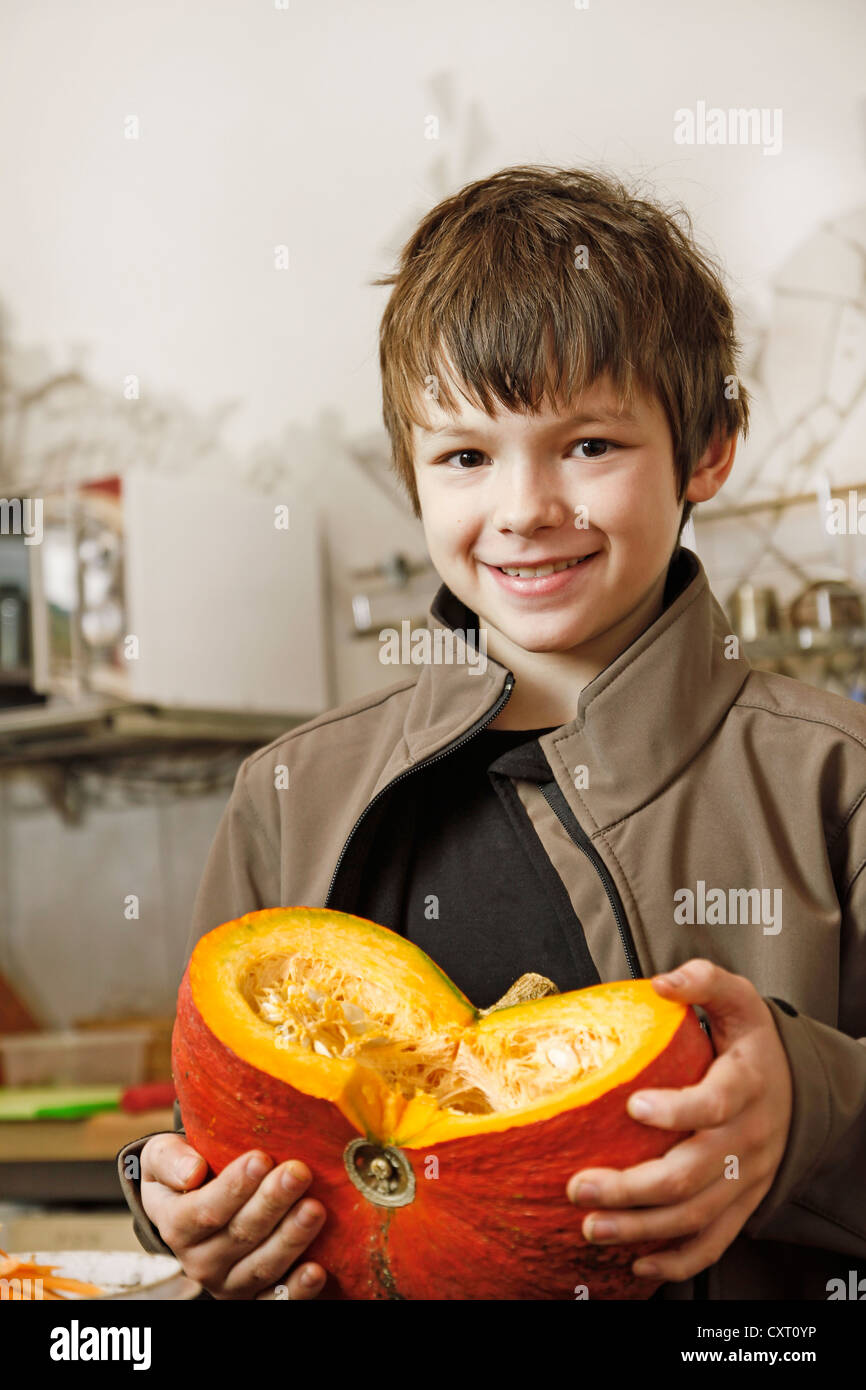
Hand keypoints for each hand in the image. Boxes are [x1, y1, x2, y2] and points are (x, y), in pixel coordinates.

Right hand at [139, 1133, 327, 1298]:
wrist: (191, 1207)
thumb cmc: (184, 1174)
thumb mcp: (162, 1157)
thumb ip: (170, 1159)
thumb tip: (192, 1171)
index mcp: (175, 1225)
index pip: (204, 1211)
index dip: (233, 1187)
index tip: (260, 1158)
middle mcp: (199, 1262)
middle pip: (239, 1236)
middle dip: (271, 1204)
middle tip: (297, 1173)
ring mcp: (227, 1283)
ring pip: (261, 1267)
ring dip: (290, 1239)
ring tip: (314, 1208)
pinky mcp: (253, 1298)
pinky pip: (274, 1301)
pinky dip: (296, 1289)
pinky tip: (316, 1269)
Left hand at [565, 958, 792, 1283]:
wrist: (798, 1088)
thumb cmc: (751, 1044)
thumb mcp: (739, 1000)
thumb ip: (705, 981)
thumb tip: (663, 983)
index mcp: (747, 1087)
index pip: (716, 1104)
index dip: (678, 1110)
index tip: (633, 1106)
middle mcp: (747, 1138)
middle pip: (691, 1173)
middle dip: (633, 1187)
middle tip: (580, 1185)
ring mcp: (745, 1177)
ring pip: (695, 1215)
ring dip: (641, 1228)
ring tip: (592, 1226)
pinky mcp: (740, 1203)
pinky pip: (712, 1242)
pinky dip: (678, 1262)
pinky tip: (637, 1264)